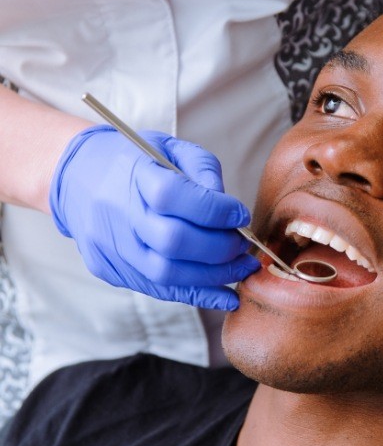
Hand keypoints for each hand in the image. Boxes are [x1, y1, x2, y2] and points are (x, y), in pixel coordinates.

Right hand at [49, 125, 259, 309]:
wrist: (76, 178)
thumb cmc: (134, 161)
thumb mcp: (170, 148)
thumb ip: (203, 171)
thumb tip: (231, 211)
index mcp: (131, 173)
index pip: (173, 196)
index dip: (215, 210)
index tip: (240, 215)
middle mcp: (116, 213)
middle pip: (173, 241)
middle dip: (220, 248)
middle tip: (243, 246)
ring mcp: (110, 246)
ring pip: (167, 274)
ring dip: (215, 276)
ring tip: (242, 268)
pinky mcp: (109, 269)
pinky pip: (158, 290)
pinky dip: (198, 295)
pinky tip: (226, 296)